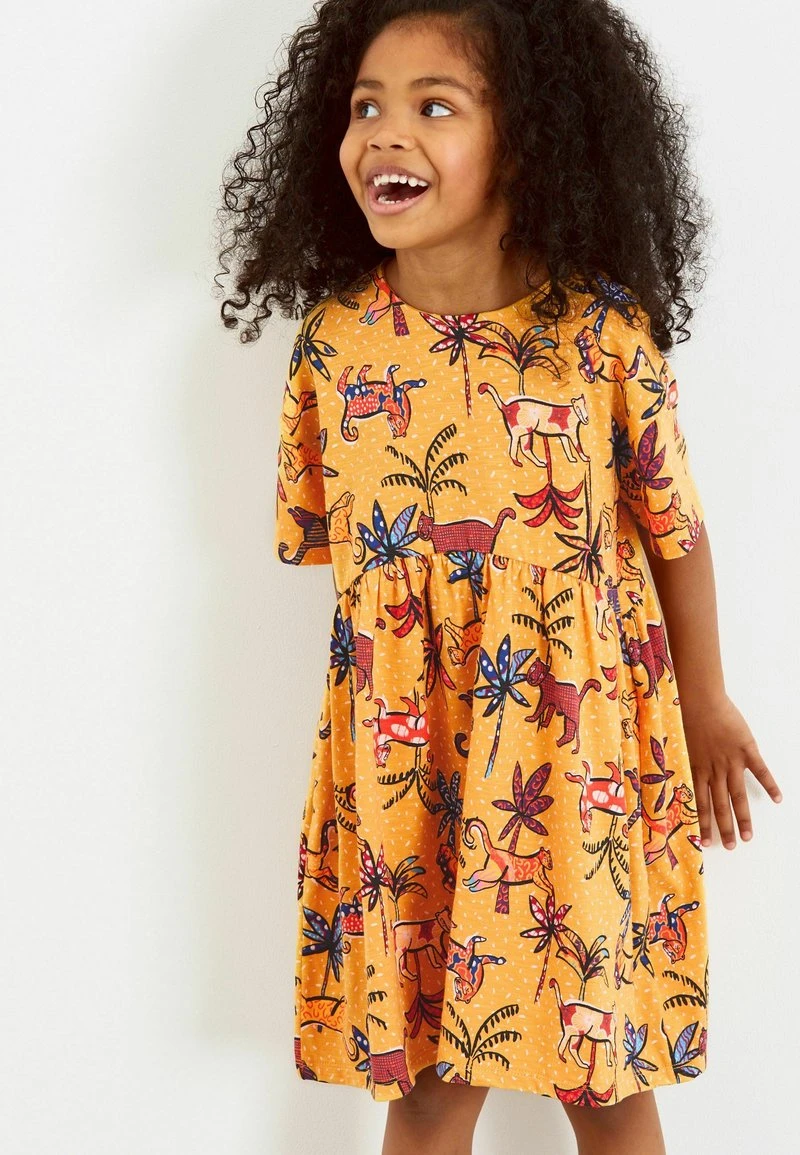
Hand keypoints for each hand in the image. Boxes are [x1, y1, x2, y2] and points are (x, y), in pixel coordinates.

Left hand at [680, 693, 781, 849]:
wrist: (698, 699)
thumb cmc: (684, 717)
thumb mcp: (678, 744)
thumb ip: (683, 762)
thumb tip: (678, 776)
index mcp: (697, 769)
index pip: (700, 803)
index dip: (703, 823)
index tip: (705, 842)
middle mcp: (714, 770)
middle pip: (721, 805)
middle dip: (725, 828)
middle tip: (731, 846)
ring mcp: (732, 761)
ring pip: (738, 795)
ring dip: (744, 817)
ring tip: (748, 837)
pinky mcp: (746, 749)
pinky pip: (761, 770)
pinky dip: (770, 785)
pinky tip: (777, 799)